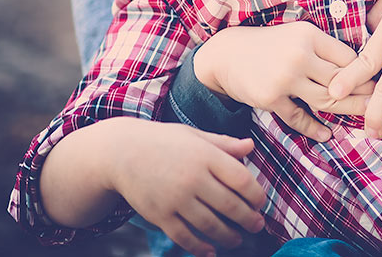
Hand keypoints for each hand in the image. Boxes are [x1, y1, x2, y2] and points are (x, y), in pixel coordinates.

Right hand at [108, 119, 265, 256]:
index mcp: (206, 155)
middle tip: (257, 225)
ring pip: (210, 225)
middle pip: (230, 205)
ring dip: (228, 236)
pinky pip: (184, 236)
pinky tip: (210, 251)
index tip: (260, 202)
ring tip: (238, 239)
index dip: (256, 195)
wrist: (121, 152)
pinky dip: (199, 247)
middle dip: (248, 219)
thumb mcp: (195, 135)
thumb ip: (224, 144)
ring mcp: (175, 199)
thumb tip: (251, 146)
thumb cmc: (163, 141)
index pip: (241, 180)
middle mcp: (192, 178)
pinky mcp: (159, 215)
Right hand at [194, 22, 373, 140]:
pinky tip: (327, 134)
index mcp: (309, 36)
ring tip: (363, 118)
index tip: (378, 82)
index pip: (347, 57)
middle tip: (378, 104)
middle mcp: (298, 56)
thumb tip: (361, 67)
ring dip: (346, 112)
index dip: (364, 72)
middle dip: (362, 95)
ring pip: (325, 101)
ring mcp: (284, 79)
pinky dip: (315, 129)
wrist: (227, 55)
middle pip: (340, 81)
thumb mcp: (298, 35)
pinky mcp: (271, 99)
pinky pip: (299, 118)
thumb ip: (325, 49)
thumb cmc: (271, 44)